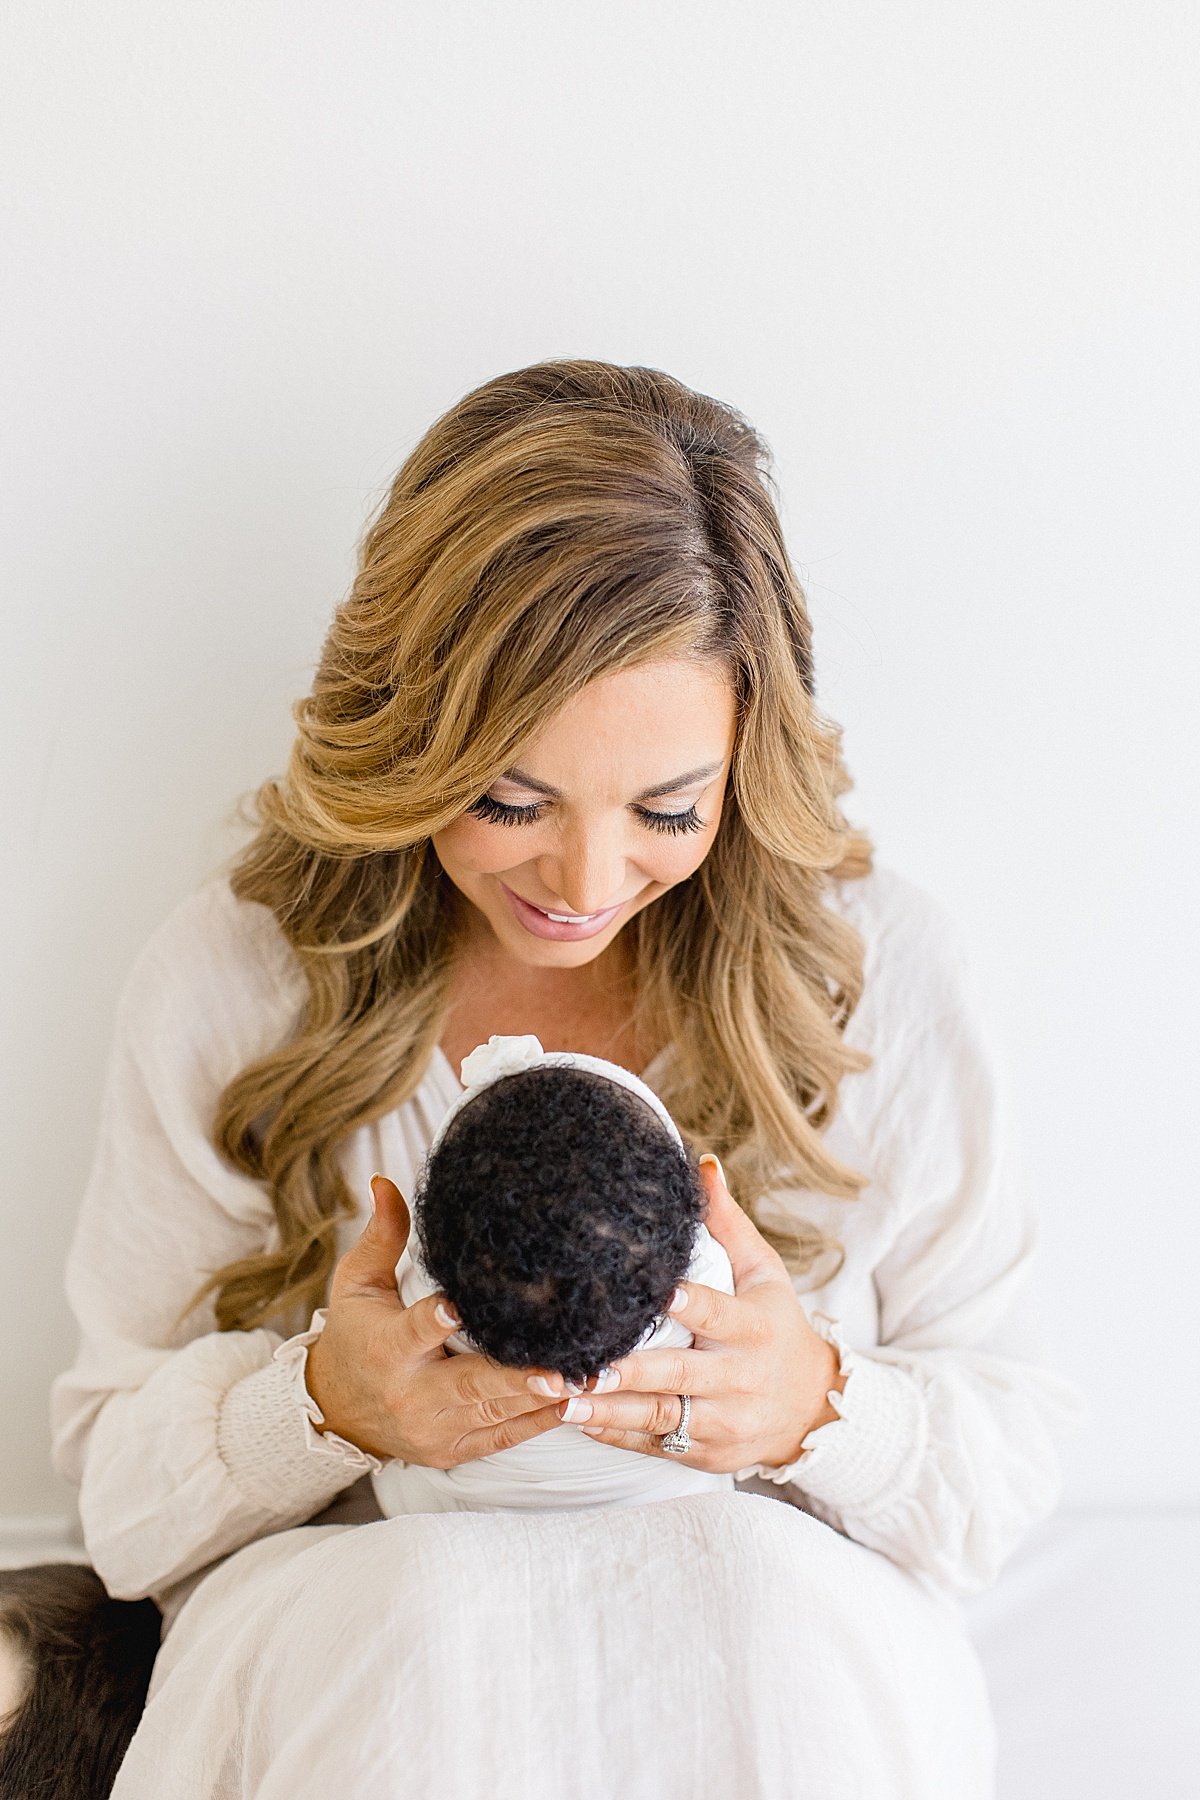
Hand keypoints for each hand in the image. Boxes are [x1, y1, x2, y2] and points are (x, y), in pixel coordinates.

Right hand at [303, 1174, 569, 1465]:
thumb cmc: (355, 1333)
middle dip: (514, 1378)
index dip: (435, 1321)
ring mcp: (433, 1429)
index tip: (458, 1307)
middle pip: (468, 1385)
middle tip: (558, 1366)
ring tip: (585, 1380)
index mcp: (386, 1348)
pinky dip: (537, 1424)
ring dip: (540, 1399)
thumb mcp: (357, 1282)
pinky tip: (574, 1404)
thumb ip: (383, 1235)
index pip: (414, 1332)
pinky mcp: (453, 1451)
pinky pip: (501, 1439)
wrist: (335, 1410)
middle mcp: (410, 1394)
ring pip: (493, 1414)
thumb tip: (383, 1181)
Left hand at [553, 1156, 847, 1471]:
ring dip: (609, 1410)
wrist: (813, 1410)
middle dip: (628, 1372)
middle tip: (582, 1365)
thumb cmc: (778, 1328)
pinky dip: (617, 1436)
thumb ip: (729, 1224)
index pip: (715, 1313)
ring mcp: (724, 1421)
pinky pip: (658, 1445)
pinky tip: (578, 1421)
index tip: (654, 1295)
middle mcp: (739, 1378)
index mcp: (754, 1328)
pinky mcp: (708, 1452)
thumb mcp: (764, 1274)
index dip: (687, 1304)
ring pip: (662, 1417)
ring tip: (563, 1398)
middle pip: (679, 1374)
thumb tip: (703, 1165)